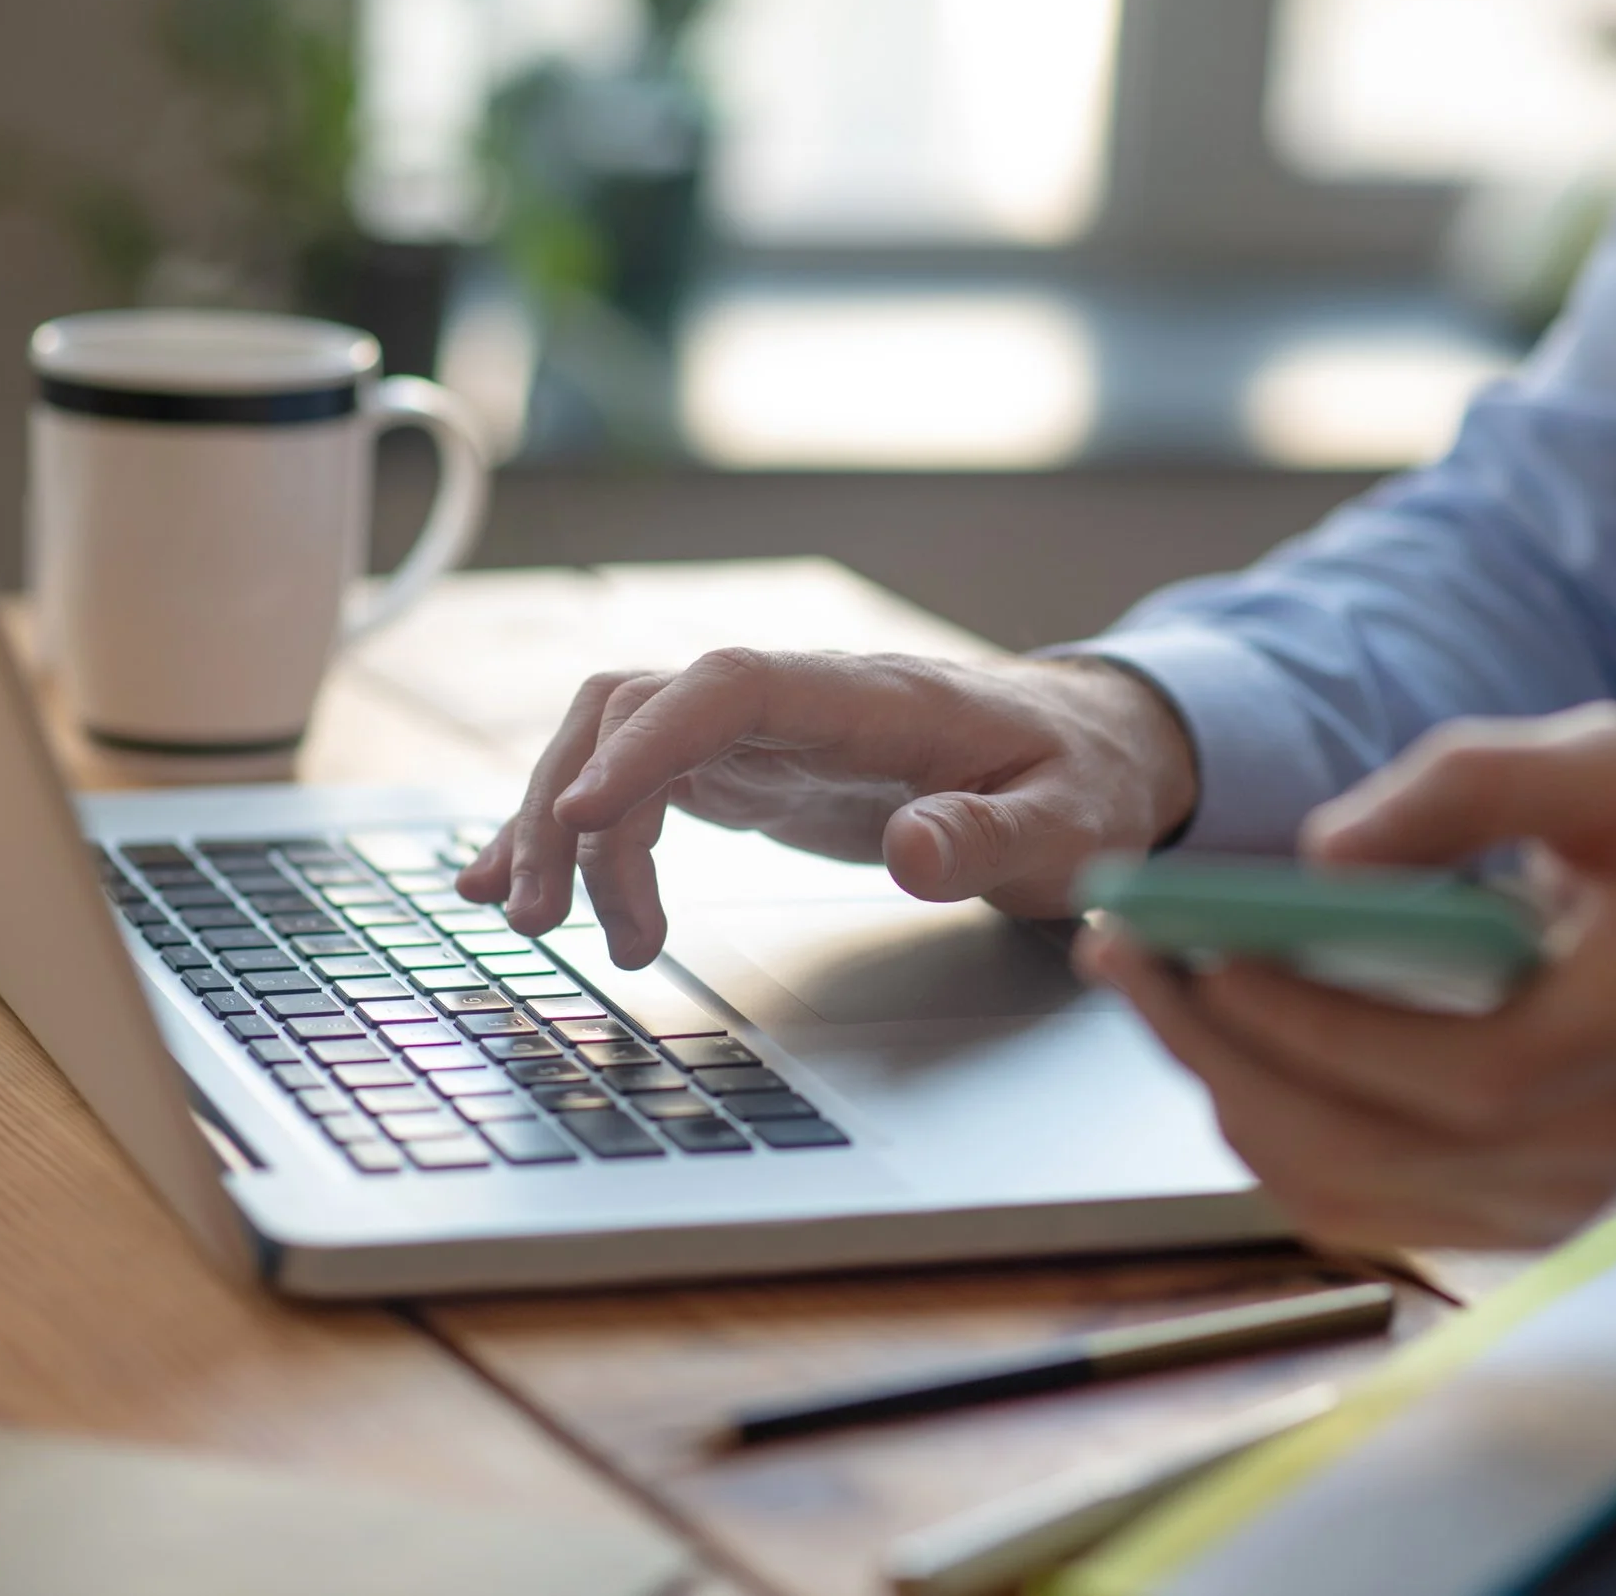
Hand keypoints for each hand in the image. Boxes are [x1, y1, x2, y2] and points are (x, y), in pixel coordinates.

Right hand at [456, 649, 1197, 966]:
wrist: (1084, 747)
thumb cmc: (1077, 778)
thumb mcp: (1066, 824)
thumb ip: (990, 838)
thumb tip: (912, 852)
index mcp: (869, 697)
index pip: (729, 688)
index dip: (645, 742)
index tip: (578, 815)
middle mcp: (795, 698)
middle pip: (639, 709)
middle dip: (568, 804)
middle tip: (541, 919)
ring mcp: (763, 732)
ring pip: (617, 743)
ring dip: (563, 830)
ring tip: (544, 928)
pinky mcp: (750, 771)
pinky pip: (639, 785)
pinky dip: (580, 837)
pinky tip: (531, 889)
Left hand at [1077, 703, 1615, 1248]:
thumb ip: (1470, 786)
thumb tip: (1318, 856)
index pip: (1447, 1075)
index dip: (1310, 1026)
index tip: (1199, 950)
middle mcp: (1584, 1158)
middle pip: (1356, 1151)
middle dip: (1211, 1050)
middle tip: (1120, 949)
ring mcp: (1543, 1208)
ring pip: (1332, 1190)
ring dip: (1217, 1088)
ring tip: (1145, 981)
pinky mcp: (1506, 1220)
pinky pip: (1351, 1200)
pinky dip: (1265, 1124)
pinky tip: (1216, 1037)